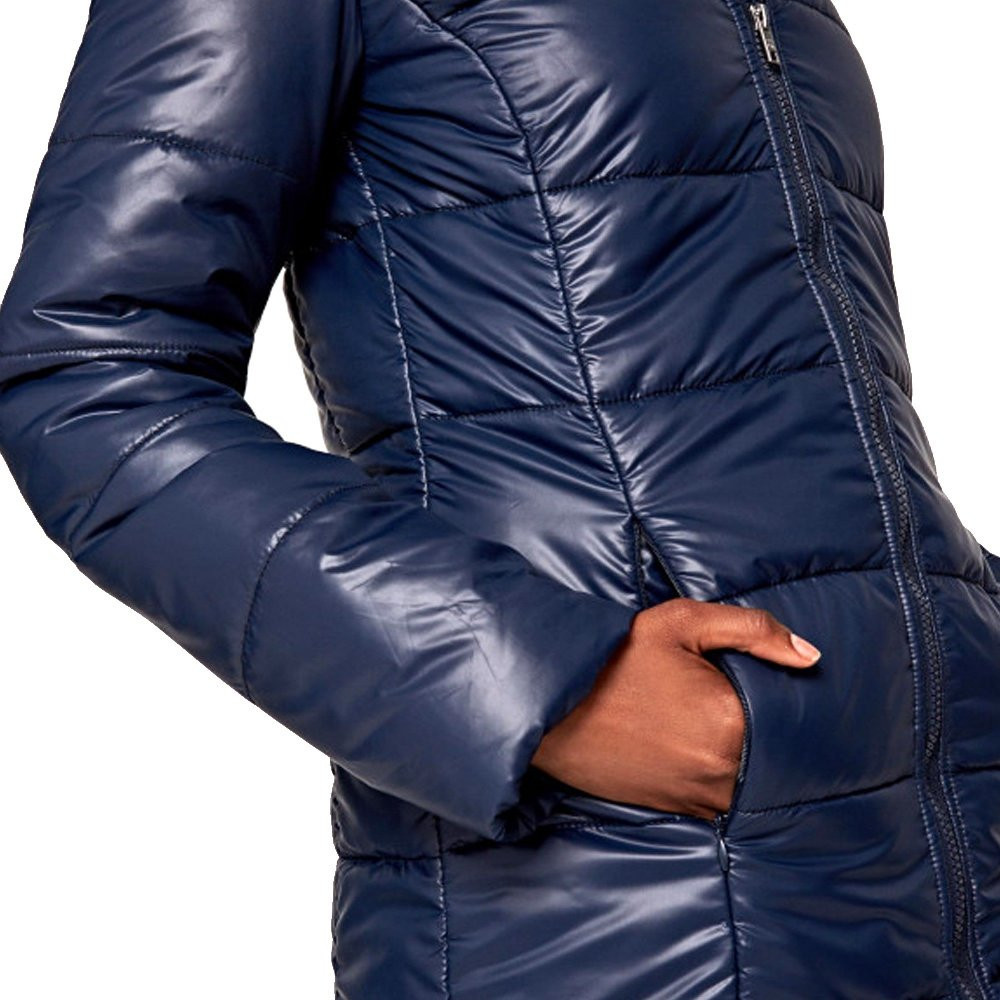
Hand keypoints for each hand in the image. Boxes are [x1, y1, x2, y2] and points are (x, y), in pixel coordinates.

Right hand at [530, 597, 820, 820]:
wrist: (552, 712)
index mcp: (730, 720)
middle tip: (737, 693)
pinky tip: (701, 742)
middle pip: (778, 746)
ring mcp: (703, 795)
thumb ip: (751, 630)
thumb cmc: (613, 661)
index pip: (792, 711)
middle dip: (770, 722)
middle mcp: (723, 769)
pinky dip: (726, 771)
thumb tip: (810, 656)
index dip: (786, 691)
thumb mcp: (677, 623)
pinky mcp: (684, 810)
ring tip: (716, 717)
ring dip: (751, 751)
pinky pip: (727, 793)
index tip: (770, 676)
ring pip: (757, 774)